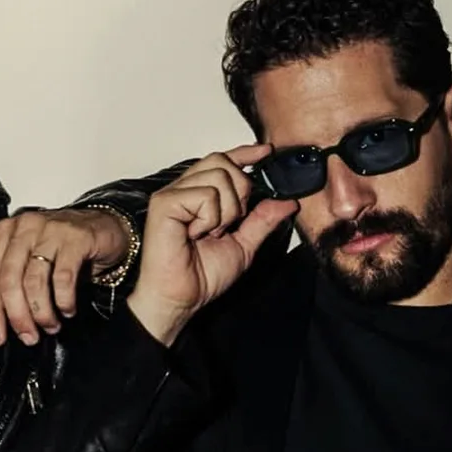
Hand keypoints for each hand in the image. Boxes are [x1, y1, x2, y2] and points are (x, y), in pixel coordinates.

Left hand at [0, 207, 131, 346]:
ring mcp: (50, 230)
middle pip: (9, 279)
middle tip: (28, 336)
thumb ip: (7, 298)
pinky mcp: (76, 238)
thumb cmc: (66, 247)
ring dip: (42, 312)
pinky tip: (67, 309)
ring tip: (50, 325)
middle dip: (17, 316)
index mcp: (7, 233)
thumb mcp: (33, 270)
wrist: (104, 228)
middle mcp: (25, 228)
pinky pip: (63, 277)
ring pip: (34, 280)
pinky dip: (64, 300)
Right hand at [127, 145, 298, 345]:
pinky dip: (210, 218)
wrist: (182, 298)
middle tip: (229, 223)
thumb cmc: (201, 275)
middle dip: (239, 192)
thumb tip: (287, 201)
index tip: (266, 153)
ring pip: (218, 176)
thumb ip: (263, 220)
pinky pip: (205, 195)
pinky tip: (196, 234)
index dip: (245, 153)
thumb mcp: (244, 245)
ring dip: (225, 211)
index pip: (222, 161)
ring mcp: (171, 194)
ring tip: (209, 232)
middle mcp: (183, 189)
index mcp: (198, 196)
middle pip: (223, 162)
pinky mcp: (164, 203)